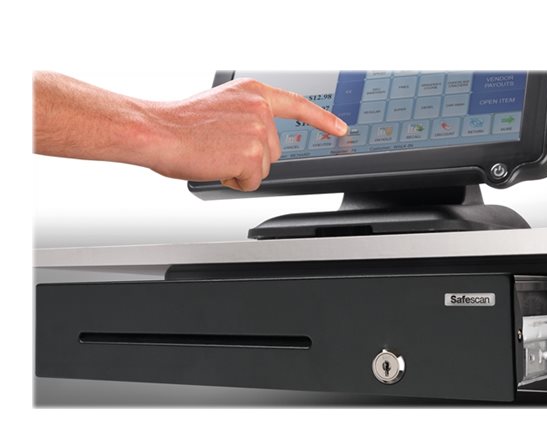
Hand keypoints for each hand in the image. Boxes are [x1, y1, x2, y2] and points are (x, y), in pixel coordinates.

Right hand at [147, 78, 347, 190]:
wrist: (157, 131)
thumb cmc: (181, 123)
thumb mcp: (222, 107)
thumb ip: (247, 116)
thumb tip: (258, 138)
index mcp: (254, 93)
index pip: (298, 105)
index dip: (322, 119)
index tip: (340, 128)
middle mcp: (261, 109)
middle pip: (274, 149)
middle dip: (251, 156)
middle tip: (220, 148)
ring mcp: (258, 132)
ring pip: (263, 167)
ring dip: (241, 169)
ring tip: (214, 154)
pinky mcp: (252, 155)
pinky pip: (253, 181)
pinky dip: (236, 181)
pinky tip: (216, 166)